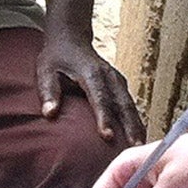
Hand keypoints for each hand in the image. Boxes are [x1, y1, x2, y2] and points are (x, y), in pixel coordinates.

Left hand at [36, 29, 145, 145]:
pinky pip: (130, 105)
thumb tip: (49, 114)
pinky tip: (139, 137)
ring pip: (130, 105)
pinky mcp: (121, 85)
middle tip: (135, 147)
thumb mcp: (45, 70)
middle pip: (122, 104)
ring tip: (142, 146)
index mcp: (91, 73)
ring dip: (137, 125)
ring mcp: (117, 80)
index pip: (99, 98)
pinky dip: (136, 121)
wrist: (71, 40)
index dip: (104, 117)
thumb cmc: (56, 58)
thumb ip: (48, 91)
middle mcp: (109, 76)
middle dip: (130, 126)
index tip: (108, 136)